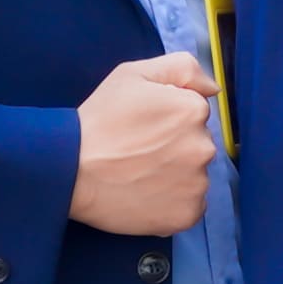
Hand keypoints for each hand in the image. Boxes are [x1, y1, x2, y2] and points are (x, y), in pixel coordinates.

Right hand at [70, 56, 216, 235]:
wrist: (69, 171)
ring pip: (195, 175)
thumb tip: (212, 88)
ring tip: (139, 175)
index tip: (143, 127)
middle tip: (139, 152)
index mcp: (193, 111)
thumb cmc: (98, 121)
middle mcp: (204, 148)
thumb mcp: (133, 75)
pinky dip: (173, 202)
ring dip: (176, 175)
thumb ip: (181, 68)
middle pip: (197, 144)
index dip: (168, 119)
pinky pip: (190, 205)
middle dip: (176, 146)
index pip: (194, 113)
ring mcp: (197, 184)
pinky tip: (146, 194)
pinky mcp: (187, 215)